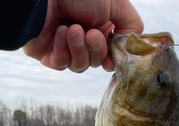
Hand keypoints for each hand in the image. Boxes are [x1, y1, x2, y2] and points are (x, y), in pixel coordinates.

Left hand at [23, 0, 142, 72]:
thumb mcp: (116, 4)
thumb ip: (132, 25)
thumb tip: (131, 48)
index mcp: (98, 23)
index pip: (110, 52)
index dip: (112, 58)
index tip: (113, 59)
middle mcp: (82, 35)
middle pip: (97, 61)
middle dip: (96, 50)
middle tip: (91, 33)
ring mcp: (64, 46)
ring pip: (80, 66)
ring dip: (79, 49)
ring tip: (72, 29)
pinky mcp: (47, 54)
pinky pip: (62, 64)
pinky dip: (63, 50)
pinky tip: (59, 33)